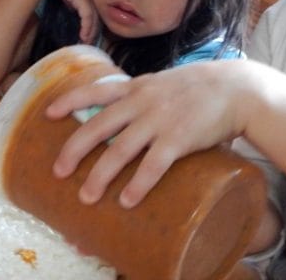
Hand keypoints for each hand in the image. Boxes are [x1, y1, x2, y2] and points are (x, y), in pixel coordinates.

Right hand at [45, 0, 99, 42]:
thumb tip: (72, 7)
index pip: (95, 8)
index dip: (93, 23)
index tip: (88, 34)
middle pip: (97, 15)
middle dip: (94, 30)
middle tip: (90, 42)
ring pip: (94, 17)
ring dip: (90, 32)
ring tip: (86, 42)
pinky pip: (88, 17)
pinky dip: (86, 28)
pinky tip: (83, 36)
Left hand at [45, 60, 252, 207]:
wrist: (236, 88)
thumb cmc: (197, 89)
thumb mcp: (161, 84)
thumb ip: (140, 98)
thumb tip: (119, 121)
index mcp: (135, 88)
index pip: (95, 91)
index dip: (69, 101)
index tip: (48, 114)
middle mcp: (141, 102)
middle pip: (97, 126)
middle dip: (74, 150)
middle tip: (58, 172)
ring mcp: (159, 120)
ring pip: (120, 150)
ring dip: (100, 176)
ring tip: (87, 197)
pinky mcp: (179, 139)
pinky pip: (153, 165)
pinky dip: (138, 184)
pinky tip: (127, 200)